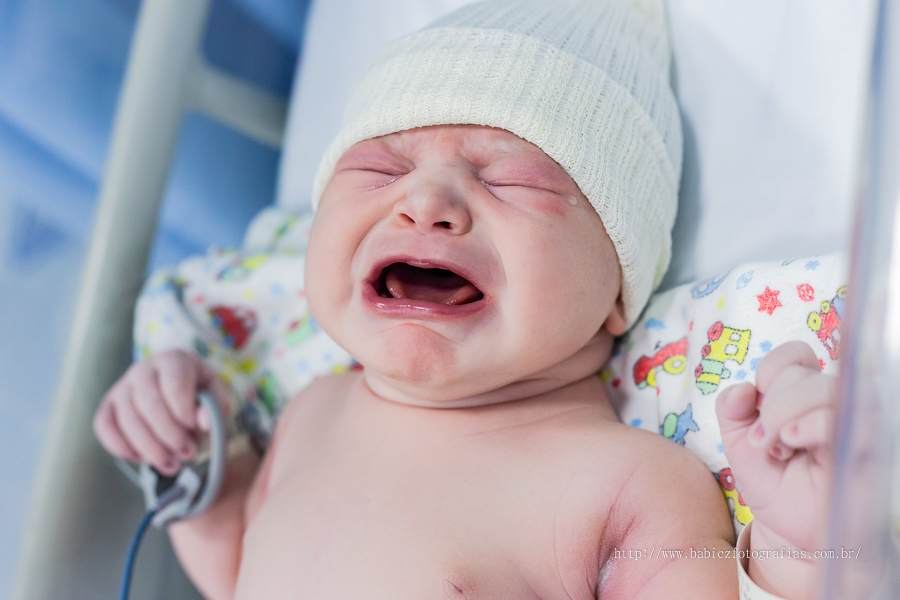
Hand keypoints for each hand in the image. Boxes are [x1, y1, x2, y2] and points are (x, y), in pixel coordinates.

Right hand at [93, 349, 231, 474]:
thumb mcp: (215, 393)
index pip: (175, 386)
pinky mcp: (108, 404)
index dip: (184, 413)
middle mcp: (143, 369)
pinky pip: (104, 426)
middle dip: (169, 435)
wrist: (175, 386)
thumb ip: (215, 405)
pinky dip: (120, 446)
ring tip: (170, 464)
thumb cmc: (197, 391)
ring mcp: (122, 386)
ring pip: (128, 419)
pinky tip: (141, 459)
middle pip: (149, 404)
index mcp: (174, 360)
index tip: (196, 430)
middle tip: (186, 453)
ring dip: (149, 447)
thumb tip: (203, 422)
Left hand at [716, 341, 834, 597]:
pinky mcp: (860, 447)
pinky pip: (836, 418)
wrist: (791, 531)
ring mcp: (849, 422)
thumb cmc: (772, 483)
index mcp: (803, 394)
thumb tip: (741, 388)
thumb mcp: (739, 442)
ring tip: (777, 448)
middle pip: (803, 373)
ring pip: (821, 388)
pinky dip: (807, 425)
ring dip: (784, 416)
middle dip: (772, 405)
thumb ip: (731, 410)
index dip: (770, 371)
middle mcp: (831, 403)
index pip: (794, 355)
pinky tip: (792, 442)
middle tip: (762, 441)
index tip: (755, 404)